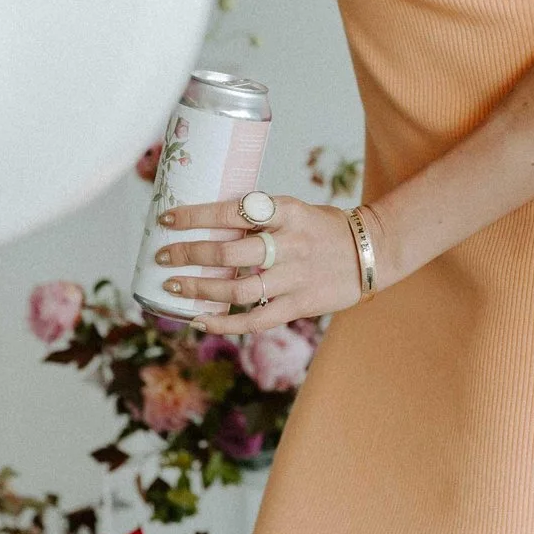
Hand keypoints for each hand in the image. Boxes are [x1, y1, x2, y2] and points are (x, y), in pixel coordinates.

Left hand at [155, 194, 370, 335]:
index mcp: (286, 211)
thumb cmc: (324, 228)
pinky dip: (223, 323)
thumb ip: (260, 218)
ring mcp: (294, 277)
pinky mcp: (299, 304)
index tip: (167, 220)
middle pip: (229, 253)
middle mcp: (289, 244)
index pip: (232, 211)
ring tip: (173, 286)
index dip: (196, 217)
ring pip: (237, 290)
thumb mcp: (295, 210)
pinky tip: (199, 320)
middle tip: (163, 256)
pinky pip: (255, 320)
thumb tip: (208, 223)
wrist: (370, 252)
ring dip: (199, 289)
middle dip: (188, 255)